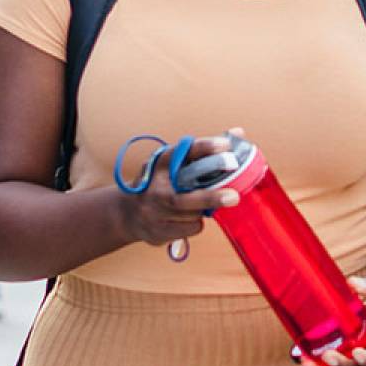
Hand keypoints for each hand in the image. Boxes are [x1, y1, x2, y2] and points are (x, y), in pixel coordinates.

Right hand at [115, 131, 241, 249]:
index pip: (182, 153)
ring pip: (191, 215)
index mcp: (160, 164)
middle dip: (210, 198)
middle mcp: (154, 189)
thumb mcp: (174, 164)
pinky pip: (189, 228)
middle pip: (183, 199)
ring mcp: (153, 213)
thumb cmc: (161, 184)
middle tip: (234, 196)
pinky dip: (196, 223)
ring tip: (201, 204)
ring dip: (203, 210)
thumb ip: (204, 151)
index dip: (204, 148)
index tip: (226, 145)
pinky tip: (187, 217)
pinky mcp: (157, 232)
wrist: (127, 214)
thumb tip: (238, 132)